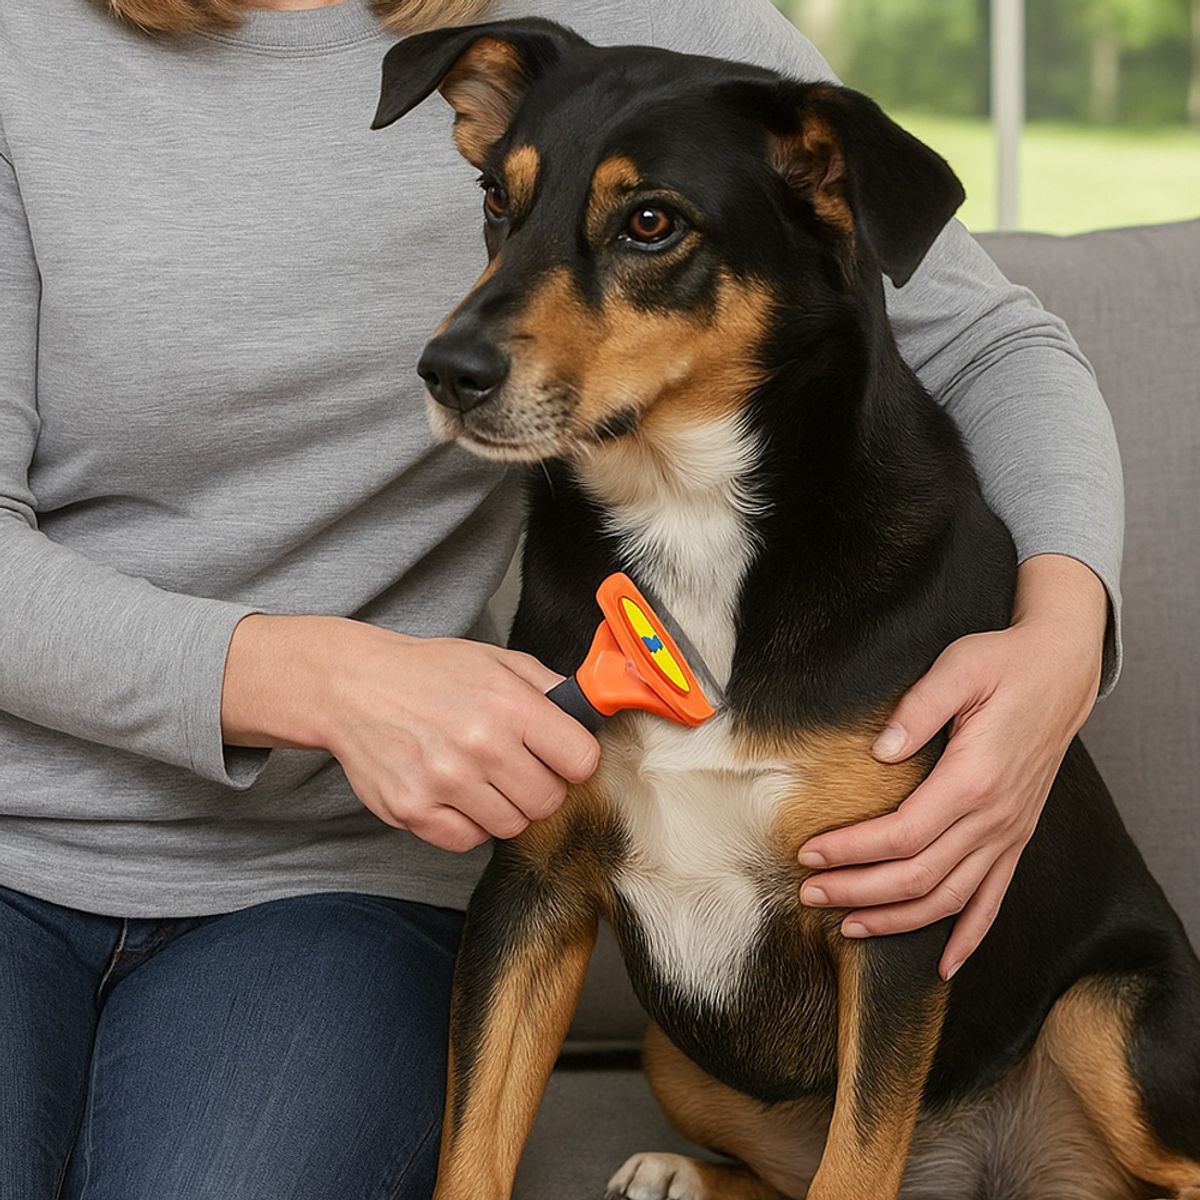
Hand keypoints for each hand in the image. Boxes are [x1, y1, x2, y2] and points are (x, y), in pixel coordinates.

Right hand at [221, 615, 599, 851]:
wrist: (354, 686)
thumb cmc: (431, 673)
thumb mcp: (498, 661)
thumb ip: (551, 689)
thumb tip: (595, 712)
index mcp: (509, 705)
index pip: (581, 760)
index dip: (574, 760)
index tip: (559, 755)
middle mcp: (480, 746)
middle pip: (549, 800)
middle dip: (541, 786)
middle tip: (516, 766)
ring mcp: (445, 783)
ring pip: (512, 825)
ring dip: (505, 806)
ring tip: (481, 776)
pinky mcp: (414, 811)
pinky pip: (469, 841)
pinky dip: (468, 824)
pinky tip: (455, 793)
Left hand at [797, 554, 1107, 979]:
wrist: (1060, 671)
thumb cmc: (1004, 665)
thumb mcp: (959, 668)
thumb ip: (919, 708)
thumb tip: (880, 749)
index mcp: (973, 780)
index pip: (902, 835)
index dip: (852, 851)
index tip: (808, 852)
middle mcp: (995, 818)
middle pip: (918, 876)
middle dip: (858, 891)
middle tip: (809, 893)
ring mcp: (1009, 833)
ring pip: (950, 899)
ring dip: (897, 919)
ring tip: (848, 925)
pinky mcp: (1016, 837)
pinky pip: (993, 899)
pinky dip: (969, 936)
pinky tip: (944, 963)